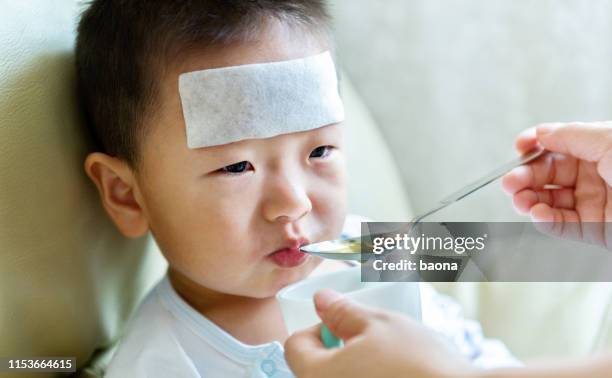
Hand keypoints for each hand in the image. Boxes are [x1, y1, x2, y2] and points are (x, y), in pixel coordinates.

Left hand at [284, 289, 473, 377]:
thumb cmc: (419, 362)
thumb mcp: (379, 324)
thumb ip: (343, 312)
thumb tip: (321, 299)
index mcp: (319, 375)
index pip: (294, 346)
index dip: (317, 327)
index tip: (344, 323)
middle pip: (315, 367)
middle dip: (336, 348)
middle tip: (369, 339)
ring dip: (354, 366)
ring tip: (387, 358)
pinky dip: (371, 377)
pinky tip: (396, 375)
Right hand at [501, 121, 611, 246]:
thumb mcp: (610, 141)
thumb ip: (571, 135)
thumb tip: (540, 132)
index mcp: (602, 149)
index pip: (560, 145)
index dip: (537, 145)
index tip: (519, 147)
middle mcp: (597, 176)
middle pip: (550, 174)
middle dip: (526, 176)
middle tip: (510, 180)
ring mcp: (596, 204)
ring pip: (550, 201)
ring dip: (529, 199)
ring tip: (519, 199)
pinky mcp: (595, 231)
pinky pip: (562, 225)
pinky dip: (545, 220)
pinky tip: (537, 212)